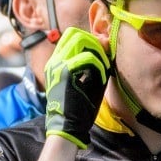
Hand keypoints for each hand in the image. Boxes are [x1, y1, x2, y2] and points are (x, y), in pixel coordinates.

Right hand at [44, 28, 109, 148]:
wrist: (68, 127)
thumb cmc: (79, 107)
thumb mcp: (88, 81)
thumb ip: (94, 63)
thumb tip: (105, 43)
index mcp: (57, 63)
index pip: (72, 36)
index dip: (90, 39)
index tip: (102, 53)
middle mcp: (55, 61)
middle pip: (76, 33)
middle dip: (95, 43)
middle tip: (105, 59)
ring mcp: (58, 65)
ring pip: (81, 40)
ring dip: (98, 52)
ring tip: (104, 69)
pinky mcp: (64, 73)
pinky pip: (88, 58)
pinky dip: (100, 66)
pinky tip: (103, 78)